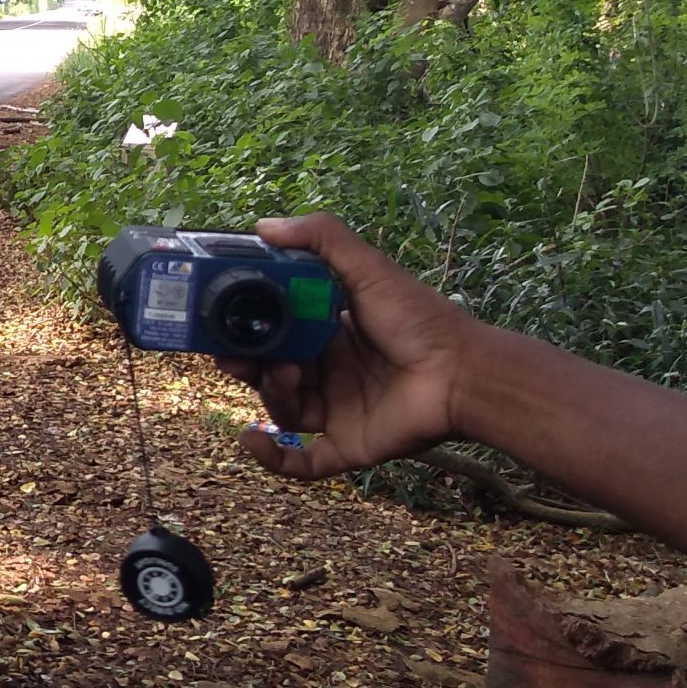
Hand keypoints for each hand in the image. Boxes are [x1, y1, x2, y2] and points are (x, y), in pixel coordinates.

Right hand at [215, 215, 480, 481]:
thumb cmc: (419, 319)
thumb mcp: (369, 269)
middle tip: (233, 356)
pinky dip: (272, 458)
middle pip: (270, 372)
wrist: (463, 374)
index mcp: (329, 333)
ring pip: (282, 409)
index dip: (247, 329)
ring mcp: (337, 411)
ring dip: (271, 394)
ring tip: (288, 375)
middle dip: (247, 364)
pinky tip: (250, 439)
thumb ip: (322, 238)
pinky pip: (301, 462)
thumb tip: (262, 225)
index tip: (222, 321)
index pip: (274, 332)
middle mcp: (329, 372)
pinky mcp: (348, 446)